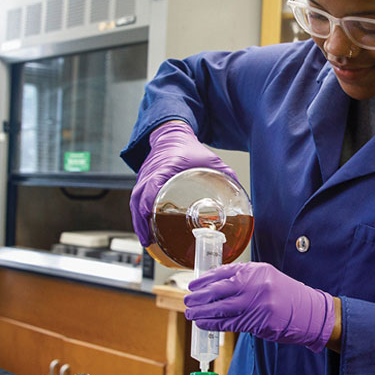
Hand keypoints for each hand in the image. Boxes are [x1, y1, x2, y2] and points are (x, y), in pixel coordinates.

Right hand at [130, 120, 237, 245]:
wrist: (172, 135)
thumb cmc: (188, 146)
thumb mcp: (210, 159)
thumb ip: (226, 174)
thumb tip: (240, 194)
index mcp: (165, 167)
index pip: (151, 184)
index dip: (148, 201)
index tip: (149, 215)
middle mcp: (151, 173)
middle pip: (138, 198)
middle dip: (141, 221)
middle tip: (149, 240)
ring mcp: (144, 177)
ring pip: (135, 201)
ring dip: (138, 221)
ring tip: (147, 240)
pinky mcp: (143, 182)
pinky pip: (136, 200)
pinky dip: (139, 215)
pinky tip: (146, 228)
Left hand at [185, 262, 335, 352]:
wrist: (308, 311)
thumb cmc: (285, 294)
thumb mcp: (266, 277)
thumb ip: (243, 278)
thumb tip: (215, 284)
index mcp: (256, 271)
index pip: (224, 272)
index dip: (205, 280)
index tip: (193, 284)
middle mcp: (255, 285)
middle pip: (219, 290)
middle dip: (200, 297)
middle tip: (188, 300)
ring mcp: (256, 304)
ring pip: (221, 309)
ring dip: (202, 313)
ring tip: (190, 314)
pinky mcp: (257, 322)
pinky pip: (229, 323)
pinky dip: (213, 324)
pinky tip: (203, 323)